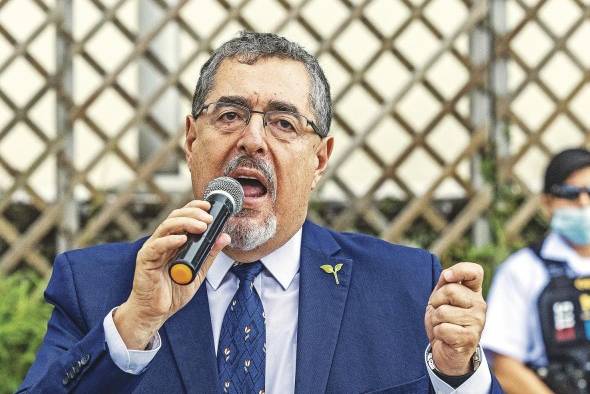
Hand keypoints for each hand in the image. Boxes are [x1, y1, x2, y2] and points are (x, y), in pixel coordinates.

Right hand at [114, 200, 230, 349]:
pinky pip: (156, 246)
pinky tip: (182, 239)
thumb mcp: (198, 271)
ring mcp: (152, 249)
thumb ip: (209, 254)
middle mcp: (162, 241)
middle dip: (193, 214)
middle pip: (174, 217)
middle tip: (209, 219)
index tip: (209, 206)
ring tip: (201, 226)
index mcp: (173, 241)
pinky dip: (169, 241)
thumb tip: (224, 237)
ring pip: (166, 227)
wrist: (155, 313)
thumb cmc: (172, 292)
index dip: (194, 208)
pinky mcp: (145, 261)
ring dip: (185, 223)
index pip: (182, 217)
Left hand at [424, 262, 486, 375]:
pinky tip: (445, 337)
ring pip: (443, 312)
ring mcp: (478, 322)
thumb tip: (447, 275)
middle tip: (439, 313)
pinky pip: (443, 329)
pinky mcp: (470, 338)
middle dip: (435, 302)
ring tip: (442, 326)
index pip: (474, 272)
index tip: (446, 277)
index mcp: (473, 292)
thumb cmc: (442, 320)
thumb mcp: (440, 298)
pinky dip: (437, 333)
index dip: (459, 270)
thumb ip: (444, 284)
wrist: (444, 349)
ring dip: (435, 320)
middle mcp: (480, 305)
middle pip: (450, 290)